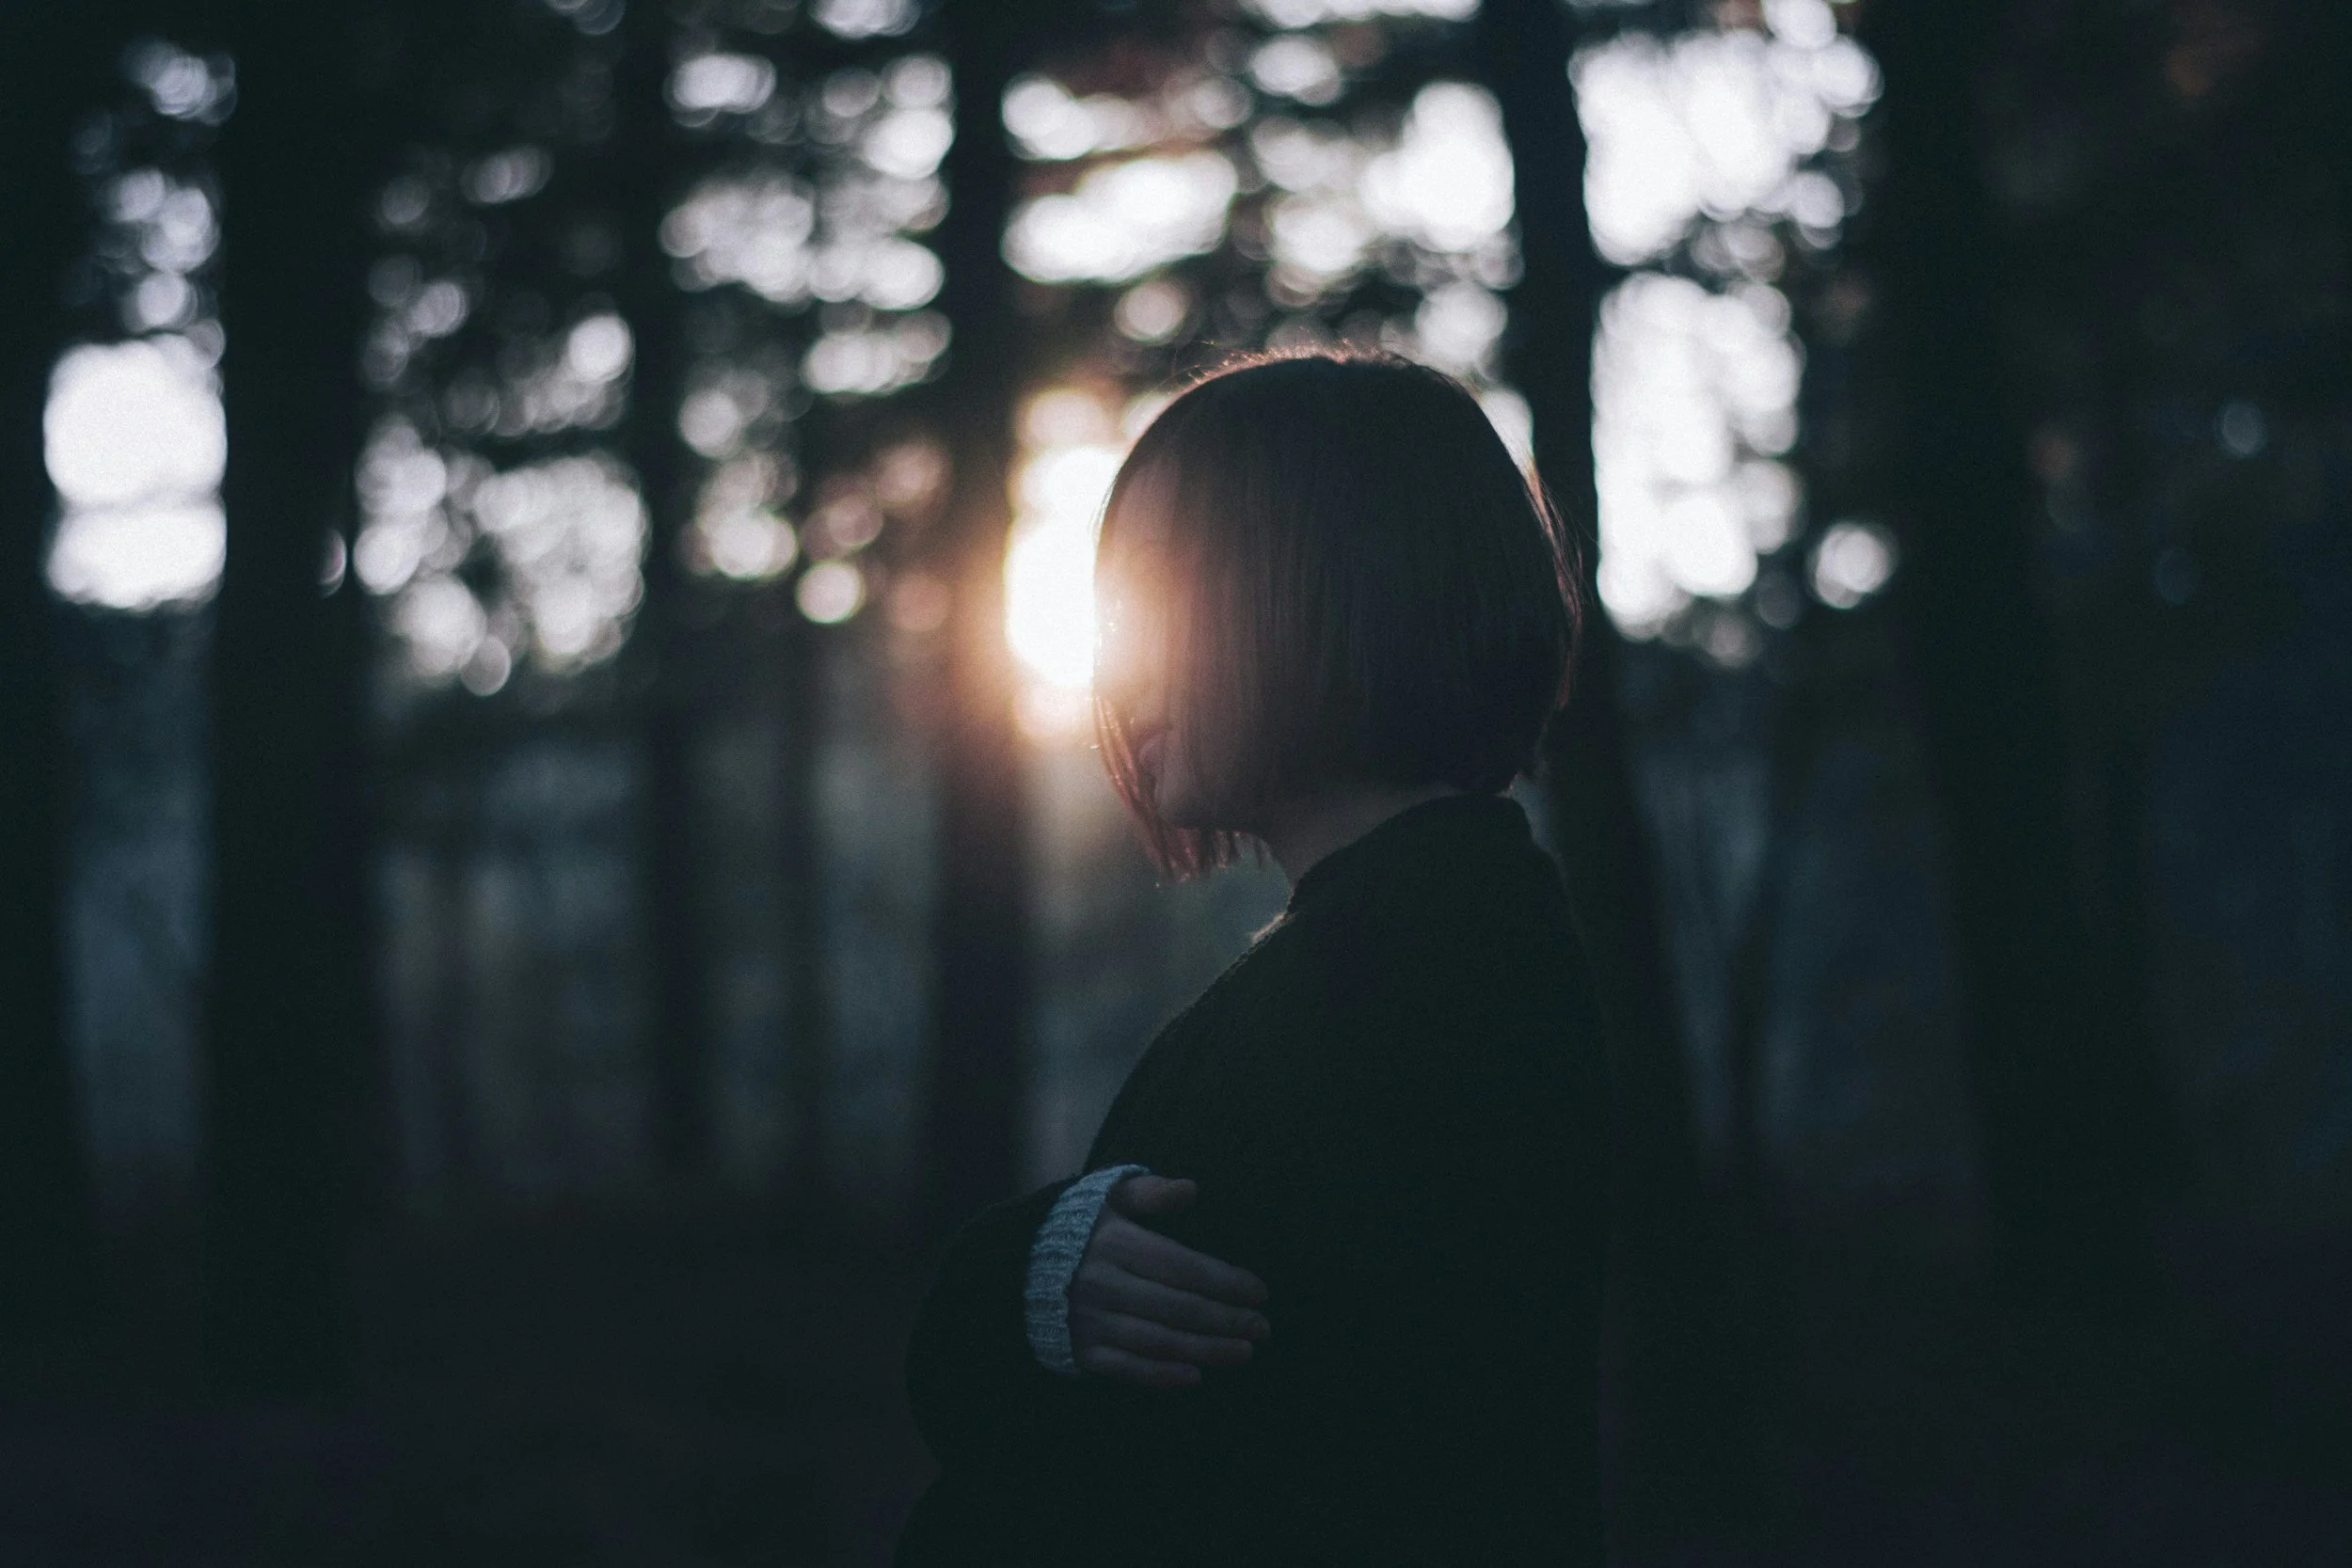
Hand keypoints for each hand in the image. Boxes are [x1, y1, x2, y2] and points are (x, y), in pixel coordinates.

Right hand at [1070, 1175, 1271, 1389]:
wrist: (1019, 1262)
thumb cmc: (1083, 1226)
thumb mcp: (1110, 1196)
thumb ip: (1151, 1192)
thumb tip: (1191, 1189)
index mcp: (1115, 1243)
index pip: (1182, 1266)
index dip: (1225, 1281)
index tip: (1260, 1292)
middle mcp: (1103, 1284)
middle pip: (1178, 1308)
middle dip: (1226, 1320)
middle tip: (1262, 1329)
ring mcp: (1090, 1320)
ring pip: (1159, 1341)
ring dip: (1206, 1351)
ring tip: (1244, 1354)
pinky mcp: (1081, 1350)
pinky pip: (1127, 1368)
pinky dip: (1161, 1376)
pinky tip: (1195, 1377)